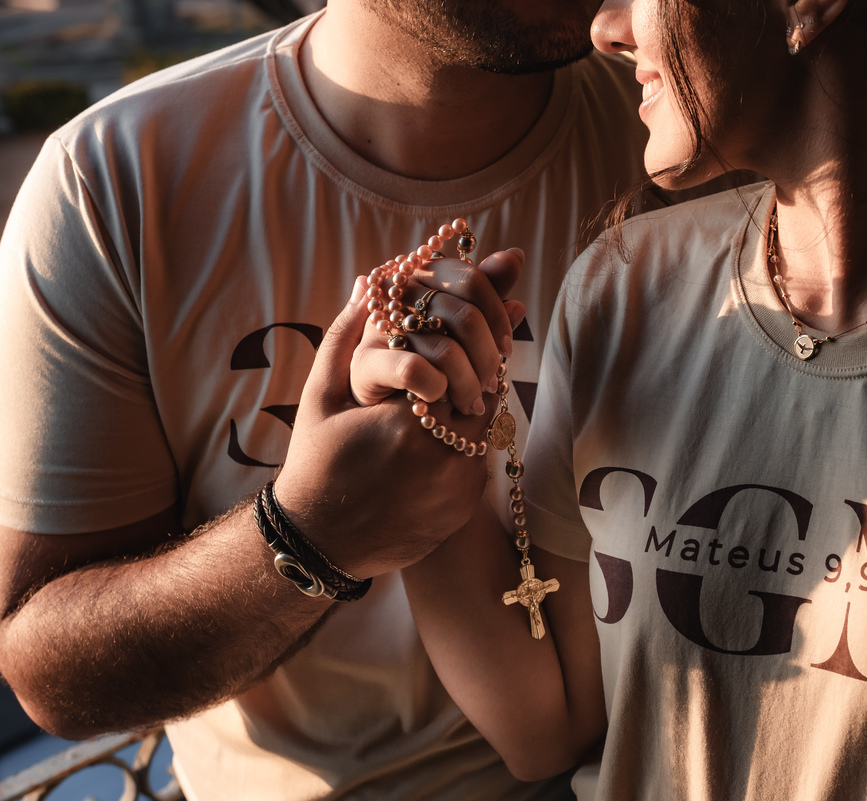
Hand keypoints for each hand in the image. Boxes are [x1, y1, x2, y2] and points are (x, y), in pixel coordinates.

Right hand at [272, 249, 521, 578]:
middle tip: (448, 372)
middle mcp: (443, 457)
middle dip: (470, 376)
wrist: (318, 545)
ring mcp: (458, 487)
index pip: (462, 364)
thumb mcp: (320, 397)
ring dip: (467, 412)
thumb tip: (368, 284)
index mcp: (409, 422)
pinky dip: (464, 448)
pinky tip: (432, 447)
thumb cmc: (315, 465)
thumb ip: (347, 336)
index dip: (458, 348)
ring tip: (437, 408)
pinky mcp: (463, 508)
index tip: (445, 342)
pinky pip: (478, 465)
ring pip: (484, 430)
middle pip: (482, 395)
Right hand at [352, 249, 525, 413]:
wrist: (378, 406)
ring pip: (446, 350)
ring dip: (468, 385)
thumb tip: (515, 257)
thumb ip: (486, 297)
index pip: (471, 279)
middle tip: (491, 384)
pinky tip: (440, 399)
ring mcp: (380, 324)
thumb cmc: (428, 362)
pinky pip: (415, 370)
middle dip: (486, 358)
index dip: (497, 315)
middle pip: (464, 316)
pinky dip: (437, 389)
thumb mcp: (460, 329)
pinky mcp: (365, 359)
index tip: (507, 349)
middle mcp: (400, 291)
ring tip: (471, 403)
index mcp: (425, 276)